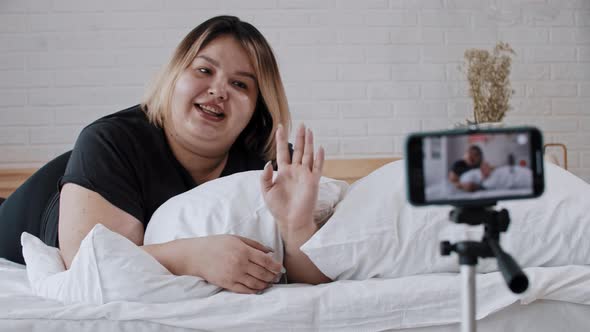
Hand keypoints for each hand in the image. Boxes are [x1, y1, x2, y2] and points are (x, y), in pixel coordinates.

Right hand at [176, 235, 282, 293]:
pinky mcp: (227, 284)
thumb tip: (270, 251)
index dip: (275, 266)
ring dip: (265, 284)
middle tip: (277, 277)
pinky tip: (258, 288)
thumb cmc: (217, 244)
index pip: (266, 261)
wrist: (197, 255)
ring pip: (256, 283)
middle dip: (272, 276)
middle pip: (263, 273)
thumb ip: (254, 244)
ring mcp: (233, 275)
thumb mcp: (236, 238)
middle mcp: (240, 264)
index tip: (280, 268)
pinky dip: (254, 290)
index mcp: (243, 250)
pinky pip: (245, 290)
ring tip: (269, 283)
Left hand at [260, 124, 323, 239]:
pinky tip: (320, 147)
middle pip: (297, 150)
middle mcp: (295, 171)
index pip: (282, 151)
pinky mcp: (313, 181)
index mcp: (283, 172)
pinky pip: (317, 167)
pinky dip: (319, 157)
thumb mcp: (266, 191)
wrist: (291, 221)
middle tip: (301, 124)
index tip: (280, 127)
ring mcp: (305, 175)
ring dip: (309, 143)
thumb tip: (268, 163)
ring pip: (308, 154)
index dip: (281, 139)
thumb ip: (265, 176)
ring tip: (309, 131)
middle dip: (299, 137)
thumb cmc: (278, 208)